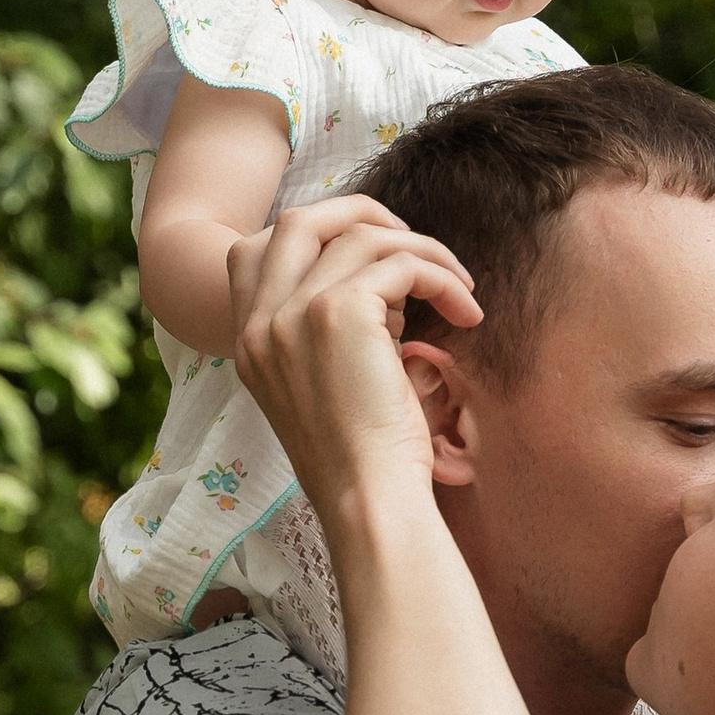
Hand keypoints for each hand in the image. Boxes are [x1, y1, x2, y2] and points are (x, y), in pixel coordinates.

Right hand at [228, 197, 480, 522]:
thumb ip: (330, 331)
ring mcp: (294, 312)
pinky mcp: (339, 311)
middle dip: (362, 214)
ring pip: (364, 237)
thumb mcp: (326, 386)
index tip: (370, 260)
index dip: (316, 236)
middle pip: (301, 219)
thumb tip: (386, 283)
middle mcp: (261, 321)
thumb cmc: (363, 459)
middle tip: (414, 245)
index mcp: (248, 340)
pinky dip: (442, 276)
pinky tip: (466, 312)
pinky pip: (401, 262)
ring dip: (423, 252)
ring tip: (459, 289)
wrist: (366, 500)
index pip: (255, 250)